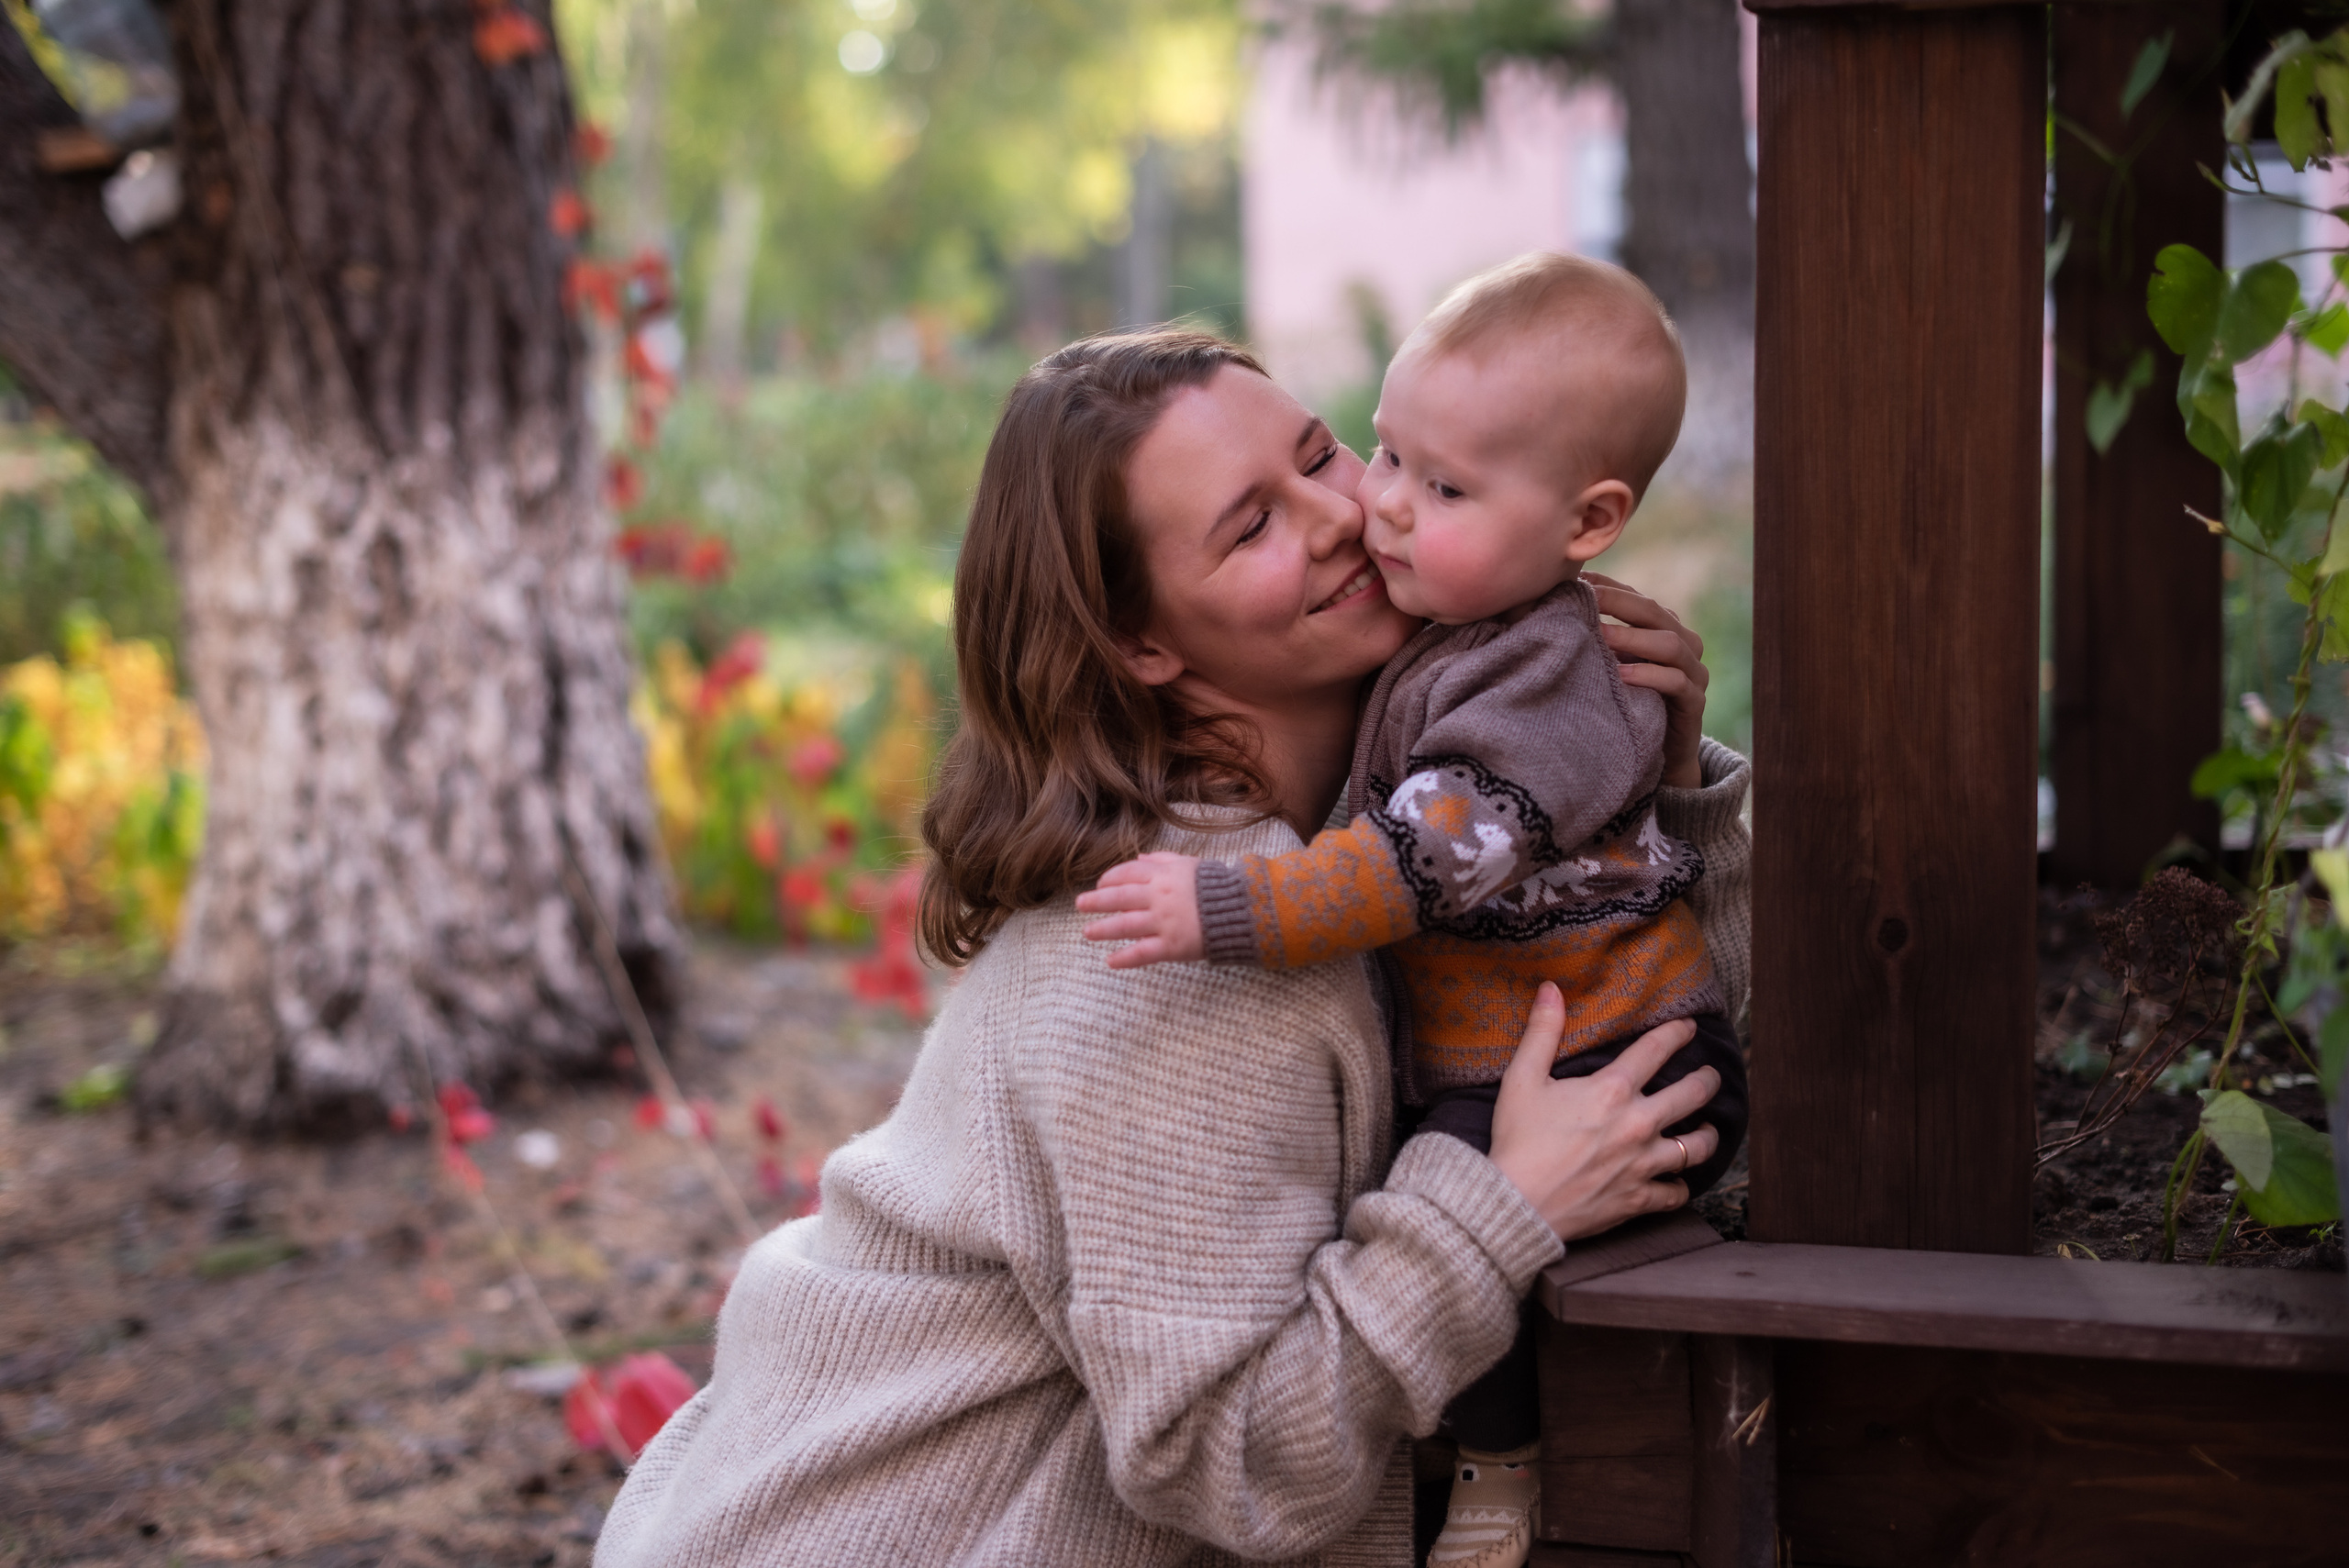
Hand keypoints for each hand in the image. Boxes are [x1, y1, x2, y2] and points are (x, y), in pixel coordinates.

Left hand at [1074, 853, 1206, 968]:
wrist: (1243, 911)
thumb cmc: (1217, 886)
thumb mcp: (1190, 865)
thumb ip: (1163, 861)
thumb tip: (1139, 859)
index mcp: (1163, 875)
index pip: (1127, 873)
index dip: (1110, 879)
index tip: (1100, 885)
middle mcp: (1159, 897)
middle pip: (1119, 897)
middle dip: (1096, 901)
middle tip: (1080, 905)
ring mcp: (1163, 922)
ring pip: (1125, 925)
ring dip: (1103, 929)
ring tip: (1087, 933)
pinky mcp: (1171, 946)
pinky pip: (1142, 953)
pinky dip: (1124, 958)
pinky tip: (1110, 961)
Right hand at [1487, 984, 1720, 1241]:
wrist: (1516, 1203)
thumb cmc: (1517, 1139)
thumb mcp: (1522, 1078)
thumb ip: (1542, 1031)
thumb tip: (1550, 988)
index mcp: (1613, 1090)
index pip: (1657, 1049)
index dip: (1677, 1032)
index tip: (1689, 1027)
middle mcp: (1639, 1124)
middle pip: (1693, 1094)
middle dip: (1707, 1080)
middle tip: (1710, 1075)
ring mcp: (1643, 1164)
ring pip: (1697, 1147)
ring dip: (1706, 1135)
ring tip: (1707, 1128)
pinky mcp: (1639, 1198)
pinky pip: (1677, 1193)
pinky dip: (1679, 1185)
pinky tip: (1677, 1179)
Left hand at [1585, 572, 1708, 789]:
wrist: (1658, 755)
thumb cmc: (1628, 703)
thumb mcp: (1612, 666)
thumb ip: (1598, 638)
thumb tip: (1551, 605)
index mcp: (1665, 629)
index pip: (1638, 598)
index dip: (1609, 586)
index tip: (1576, 579)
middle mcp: (1685, 644)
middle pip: (1656, 613)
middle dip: (1619, 602)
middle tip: (1586, 599)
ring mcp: (1695, 673)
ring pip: (1671, 644)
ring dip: (1633, 637)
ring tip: (1600, 635)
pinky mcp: (1695, 703)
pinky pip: (1677, 683)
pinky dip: (1649, 675)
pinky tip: (1621, 674)